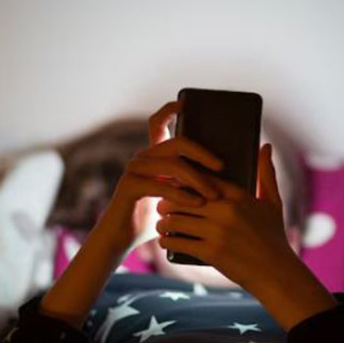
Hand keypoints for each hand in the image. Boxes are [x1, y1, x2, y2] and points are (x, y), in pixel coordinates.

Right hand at [103, 101, 224, 251]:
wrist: (121, 239)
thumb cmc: (152, 220)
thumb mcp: (175, 200)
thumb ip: (189, 186)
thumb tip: (222, 178)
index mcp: (153, 158)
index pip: (157, 124)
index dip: (169, 111)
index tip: (185, 103)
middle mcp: (142, 158)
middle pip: (177, 143)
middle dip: (203, 153)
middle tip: (221, 167)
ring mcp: (134, 170)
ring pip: (174, 164)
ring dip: (198, 179)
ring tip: (214, 195)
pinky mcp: (129, 186)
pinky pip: (162, 185)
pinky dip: (183, 194)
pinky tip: (197, 203)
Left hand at [155, 144, 336, 329]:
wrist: (277, 274)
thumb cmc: (274, 238)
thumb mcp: (273, 203)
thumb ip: (266, 173)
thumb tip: (265, 146)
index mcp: (238, 195)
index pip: (201, 178)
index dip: (183, 181)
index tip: (174, 184)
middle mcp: (226, 210)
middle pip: (182, 197)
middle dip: (168, 201)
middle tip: (162, 205)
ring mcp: (217, 231)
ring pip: (176, 219)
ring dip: (164, 222)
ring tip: (161, 223)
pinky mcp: (210, 252)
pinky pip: (178, 241)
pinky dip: (167, 240)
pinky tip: (164, 240)